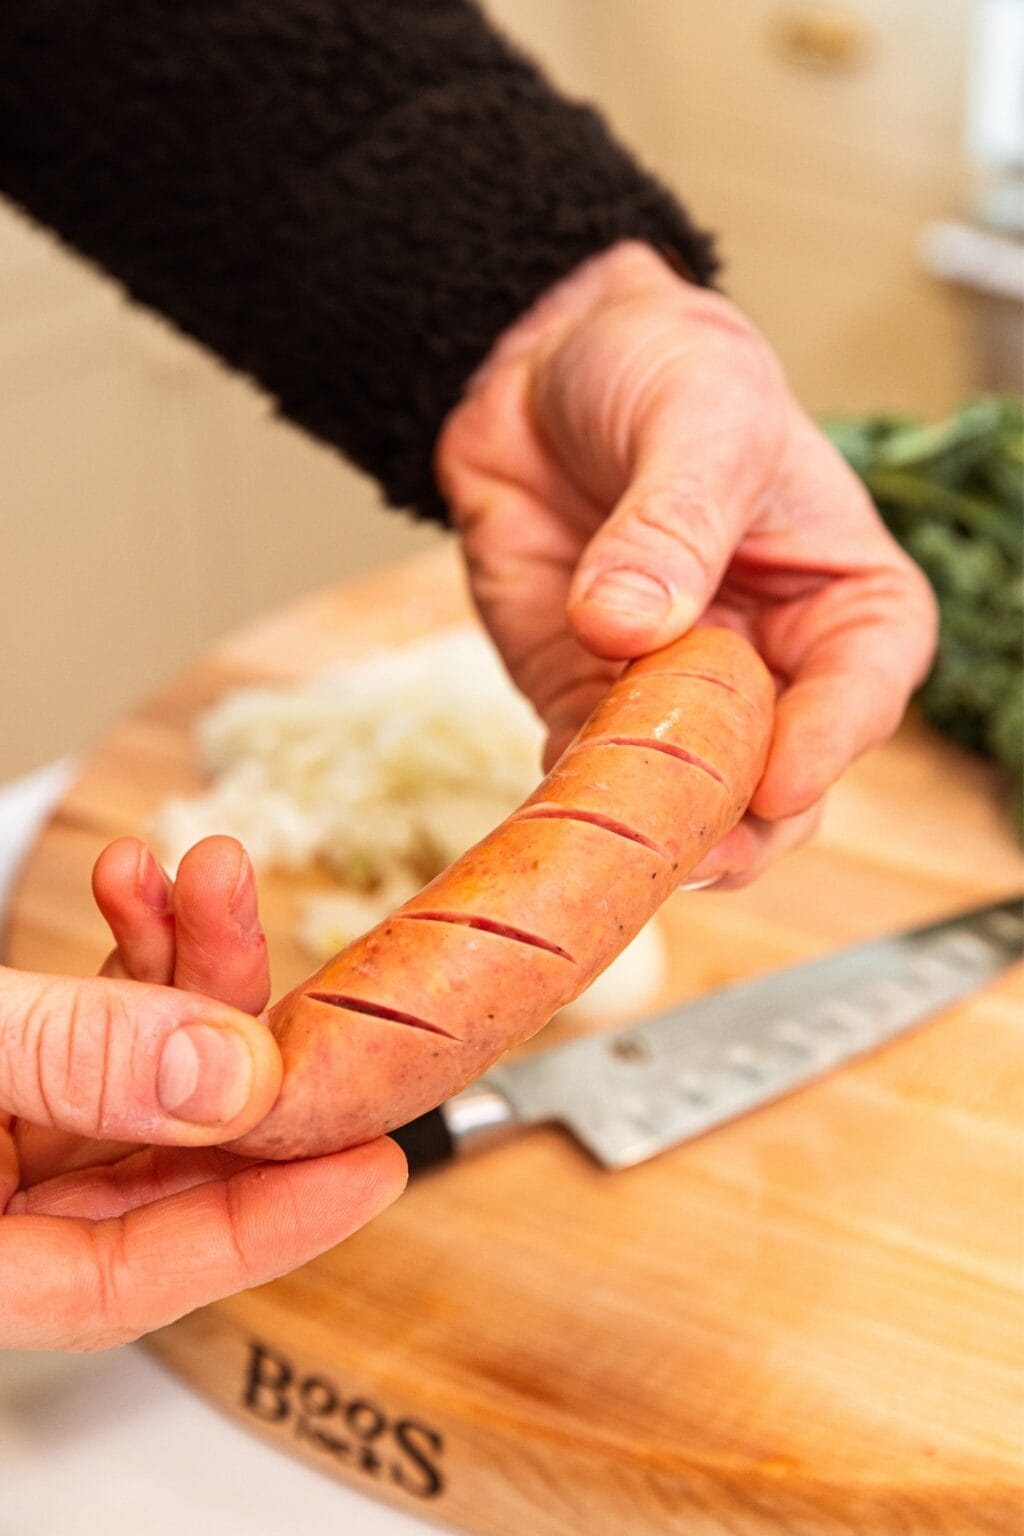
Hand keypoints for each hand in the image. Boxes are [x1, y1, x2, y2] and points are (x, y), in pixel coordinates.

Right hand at [1, 836, 405, 1349]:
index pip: (140, 1275)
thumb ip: (67, 1061)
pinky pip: (77, 1023)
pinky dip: (116, 955)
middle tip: (308, 982)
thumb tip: (225, 1073)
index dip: (270, 1227)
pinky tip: (141, 889)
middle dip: (239, 1048)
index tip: (375, 1166)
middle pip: (153, 1159)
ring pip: (127, 1073)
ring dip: (181, 971)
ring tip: (213, 882)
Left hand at [437, 242, 937, 886]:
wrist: (544, 363)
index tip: (781, 779)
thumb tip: (628, 622)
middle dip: (750, 823)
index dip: (832, 739)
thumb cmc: (665, 365)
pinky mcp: (586, 696)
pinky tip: (557, 810)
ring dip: (658, 829)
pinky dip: (576, 799)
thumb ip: (674, 516)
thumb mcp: (698, 413)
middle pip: (783, 769)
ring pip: (689, 793)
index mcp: (839, 591)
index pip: (864, 680)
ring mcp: (675, 689)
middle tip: (705, 852)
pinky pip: (590, 769)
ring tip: (627, 849)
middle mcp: (767, 657)